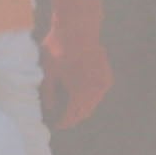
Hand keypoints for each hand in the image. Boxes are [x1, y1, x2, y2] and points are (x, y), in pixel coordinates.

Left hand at [42, 0, 112, 129]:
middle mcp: (93, 92)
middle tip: (64, 119)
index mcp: (78, 93)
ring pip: (93, 103)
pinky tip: (82, 93)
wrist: (78, 29)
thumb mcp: (48, 71)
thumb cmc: (59, 49)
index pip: (71, 116)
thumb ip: (49, 93)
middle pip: (84, 112)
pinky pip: (98, 93)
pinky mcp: (107, 76)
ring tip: (72, 107)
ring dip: (83, 107)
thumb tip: (50, 108)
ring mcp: (102, 84)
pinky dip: (90, 96)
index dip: (63, 122)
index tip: (57, 125)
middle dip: (74, 117)